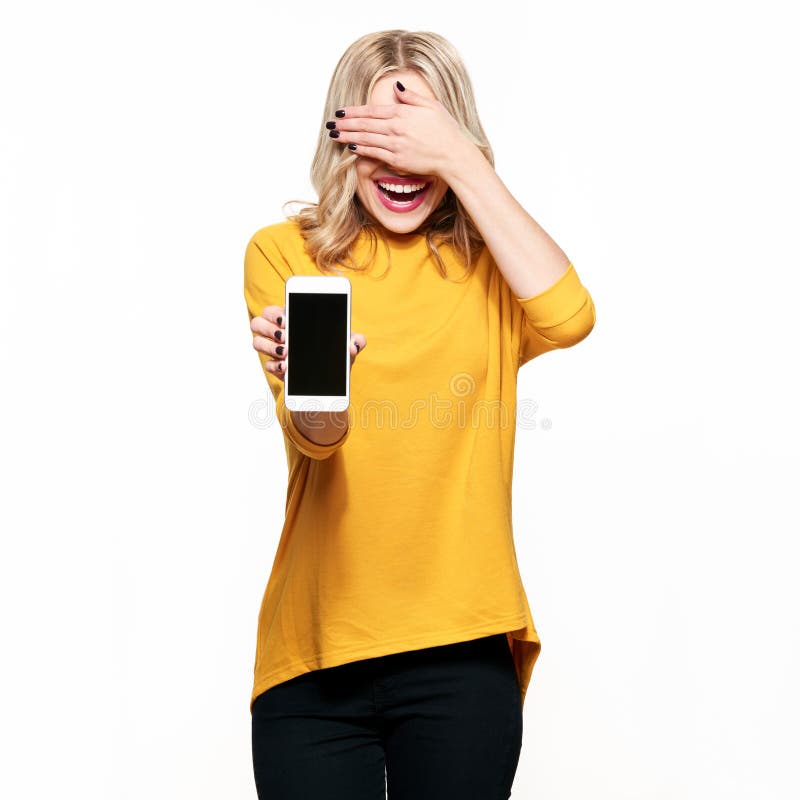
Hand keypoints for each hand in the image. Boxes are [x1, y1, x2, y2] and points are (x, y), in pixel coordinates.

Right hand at [251, 305, 366, 383]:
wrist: (333, 378)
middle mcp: (280, 333)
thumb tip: (353, 345)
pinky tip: (286, 367)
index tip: (286, 320)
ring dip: (268, 345)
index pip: (274, 310)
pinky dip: (275, 365)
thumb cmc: (338, 353)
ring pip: (257, 341)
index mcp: (293, 320)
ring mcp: (275, 351)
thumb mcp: (348, 345)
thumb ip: (356, 341)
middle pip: (259, 322)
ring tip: (285, 351)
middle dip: (268, 328)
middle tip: (285, 335)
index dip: (275, 313)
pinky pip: (268, 364)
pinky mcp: (277, 368)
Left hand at [327, 81, 470, 177]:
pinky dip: (361, 149)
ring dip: (347, 136)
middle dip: (345, 124)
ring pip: (366, 138)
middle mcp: (396, 127)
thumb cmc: (445, 129)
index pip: (371, 111)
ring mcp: (396, 144)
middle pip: (364, 124)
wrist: (454, 154)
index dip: (353, 112)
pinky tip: (350, 147)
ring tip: (334, 135)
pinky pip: (374, 153)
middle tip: (330, 124)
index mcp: (402, 112)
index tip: (340, 112)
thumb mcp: (431, 105)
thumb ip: (410, 96)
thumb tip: (396, 86)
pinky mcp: (397, 160)